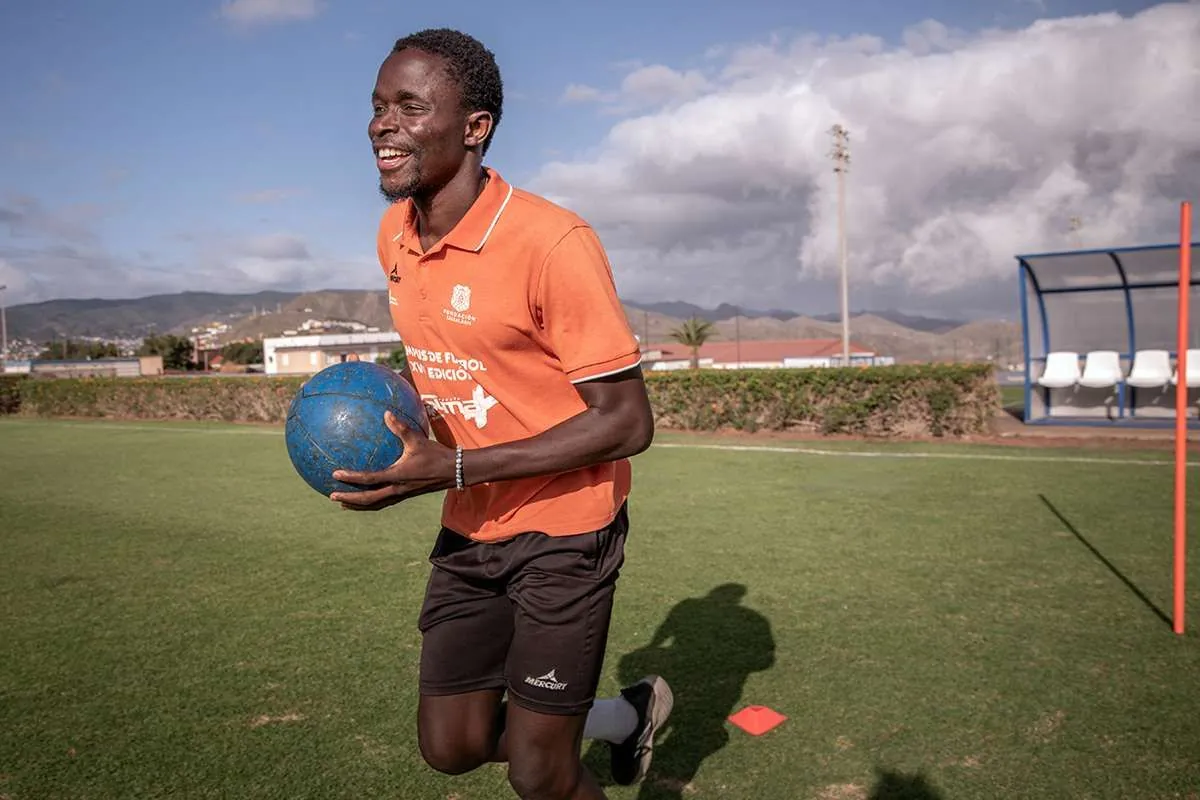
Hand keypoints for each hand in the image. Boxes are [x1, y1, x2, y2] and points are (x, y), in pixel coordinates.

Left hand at [329, 410, 455, 509]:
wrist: (456, 472)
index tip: (335, 474)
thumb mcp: (418, 439)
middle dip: (350, 499)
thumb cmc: (437, 454)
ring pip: (376, 504)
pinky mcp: (407, 494)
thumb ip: (400, 428)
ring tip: (344, 504)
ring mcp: (402, 494)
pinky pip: (385, 501)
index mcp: (398, 476)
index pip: (369, 479)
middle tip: (332, 496)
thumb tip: (386, 414)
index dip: (351, 477)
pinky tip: (368, 495)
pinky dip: (372, 501)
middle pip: (369, 499)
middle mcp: (398, 489)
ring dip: (359, 505)